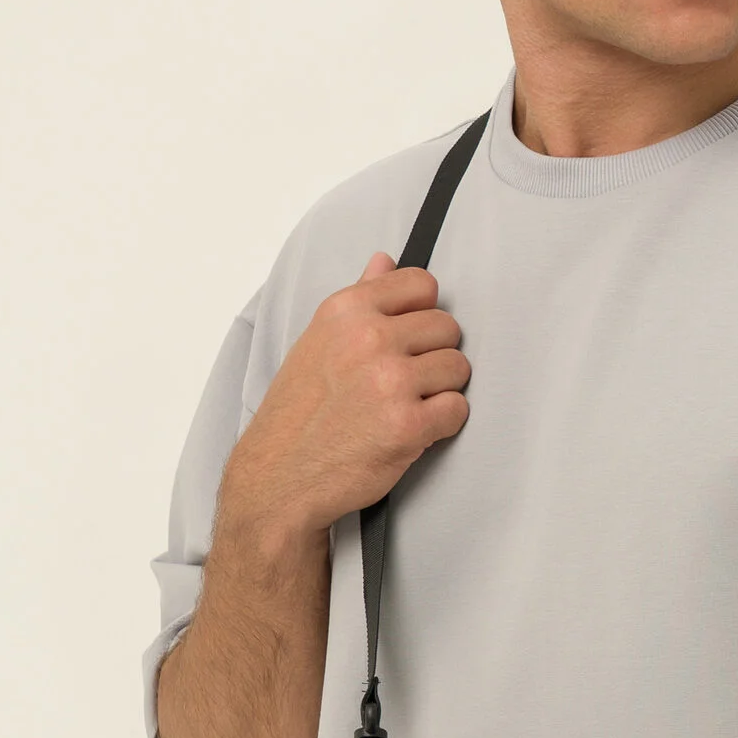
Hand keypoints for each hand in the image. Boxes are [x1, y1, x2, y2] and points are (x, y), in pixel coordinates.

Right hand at [222, 255, 470, 552]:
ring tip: (406, 407)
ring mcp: (390, 381)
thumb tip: (384, 260)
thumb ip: (360, 298)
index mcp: (347, 311)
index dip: (423, 314)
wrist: (279, 477)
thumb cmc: (299, 413)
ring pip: (457, 368)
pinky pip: (458, 409)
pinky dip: (442, 424)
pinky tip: (412, 431)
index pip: (422, 284)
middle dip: (433, 356)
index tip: (408, 339)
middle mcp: (369, 338)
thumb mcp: (319, 341)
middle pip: (447, 327)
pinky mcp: (408, 425)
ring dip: (441, 391)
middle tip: (404, 383)